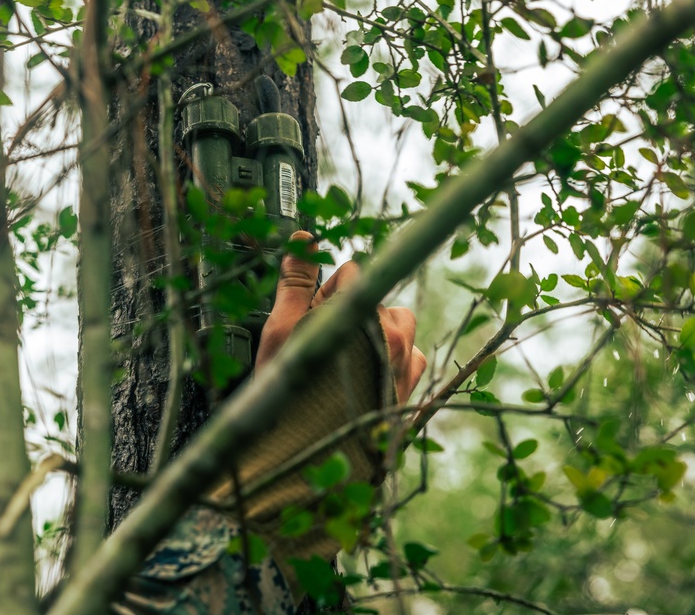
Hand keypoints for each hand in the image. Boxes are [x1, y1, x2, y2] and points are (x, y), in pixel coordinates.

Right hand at [256, 231, 426, 404]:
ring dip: (378, 330)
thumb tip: (304, 239)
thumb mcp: (281, 329)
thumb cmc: (288, 393)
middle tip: (322, 342)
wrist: (306, 456)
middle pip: (375, 296)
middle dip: (350, 310)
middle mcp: (389, 332)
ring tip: (347, 355)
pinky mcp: (411, 386)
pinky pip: (413, 355)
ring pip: (400, 322)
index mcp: (358, 311)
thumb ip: (296, 280)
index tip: (311, 313)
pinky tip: (368, 372)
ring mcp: (404, 361)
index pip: (353, 272)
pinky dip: (395, 357)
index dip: (327, 290)